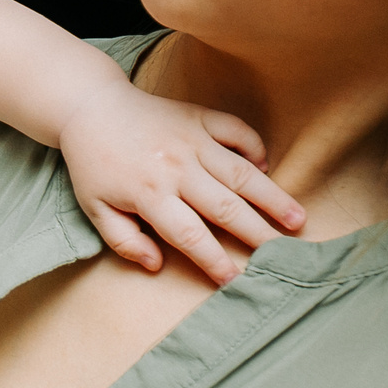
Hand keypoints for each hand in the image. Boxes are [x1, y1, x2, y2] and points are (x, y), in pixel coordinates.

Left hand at [60, 87, 303, 282]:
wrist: (90, 106)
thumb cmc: (94, 164)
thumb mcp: (95, 208)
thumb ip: (124, 240)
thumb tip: (157, 265)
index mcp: (149, 194)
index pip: (189, 235)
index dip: (214, 260)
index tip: (236, 280)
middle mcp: (176, 168)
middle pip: (225, 207)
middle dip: (257, 234)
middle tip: (284, 256)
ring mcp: (191, 139)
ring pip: (240, 172)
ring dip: (271, 196)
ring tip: (297, 219)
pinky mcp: (199, 116)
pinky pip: (235, 130)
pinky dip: (254, 147)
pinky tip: (266, 168)